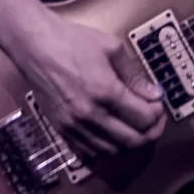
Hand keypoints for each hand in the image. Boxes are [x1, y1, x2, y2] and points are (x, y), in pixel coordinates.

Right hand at [2, 9, 165, 157]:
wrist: (34, 45)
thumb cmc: (70, 41)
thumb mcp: (111, 47)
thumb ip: (134, 74)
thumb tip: (154, 94)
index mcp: (105, 91)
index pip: (144, 118)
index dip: (158, 114)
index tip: (159, 105)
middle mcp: (90, 113)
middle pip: (132, 140)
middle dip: (149, 132)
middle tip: (154, 121)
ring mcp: (74, 125)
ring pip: (112, 150)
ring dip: (128, 142)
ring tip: (134, 127)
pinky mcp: (61, 129)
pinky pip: (90, 152)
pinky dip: (106, 148)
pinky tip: (111, 134)